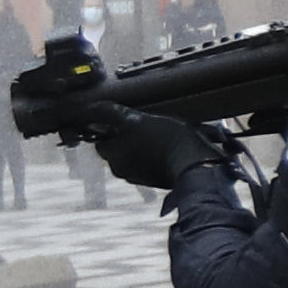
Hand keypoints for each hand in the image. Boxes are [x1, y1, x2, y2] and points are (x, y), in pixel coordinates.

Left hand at [90, 104, 225, 190]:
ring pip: (133, 155)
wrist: (196, 164)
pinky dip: (153, 155)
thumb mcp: (136, 119)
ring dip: (140, 145)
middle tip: (142, 124)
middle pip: (116, 148)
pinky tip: (166, 145)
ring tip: (157, 133)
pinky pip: (148, 164)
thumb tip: (91, 107)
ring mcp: (140, 177)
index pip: (100, 140)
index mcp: (113, 157)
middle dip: (125, 137)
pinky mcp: (156, 180)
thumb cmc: (166, 141)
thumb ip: (111, 113)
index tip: (122, 119)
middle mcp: (123, 170)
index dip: (109, 127)